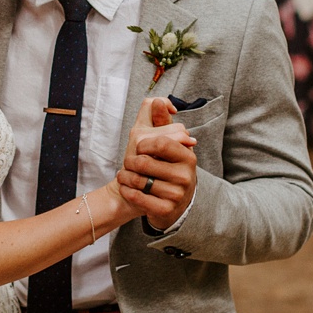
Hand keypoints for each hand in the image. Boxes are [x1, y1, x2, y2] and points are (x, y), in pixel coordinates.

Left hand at [117, 96, 197, 231]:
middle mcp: (186, 175)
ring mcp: (177, 194)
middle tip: (128, 162)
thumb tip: (161, 102)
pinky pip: (138, 198)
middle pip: (145, 162)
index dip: (144, 144)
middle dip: (130, 161)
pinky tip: (126, 188)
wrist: (165, 201)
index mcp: (187, 155)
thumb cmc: (162, 165)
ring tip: (125, 175)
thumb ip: (159, 120)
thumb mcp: (162, 141)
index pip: (161, 142)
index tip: (140, 147)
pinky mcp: (166, 210)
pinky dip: (127, 192)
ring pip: (139, 181)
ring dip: (125, 177)